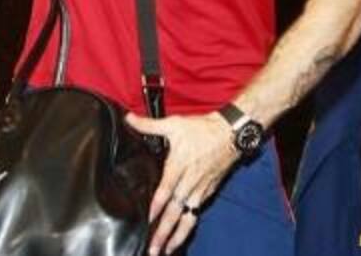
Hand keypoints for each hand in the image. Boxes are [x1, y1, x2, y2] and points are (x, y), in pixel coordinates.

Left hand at [126, 111, 239, 255]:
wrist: (232, 132)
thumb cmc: (203, 128)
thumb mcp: (174, 123)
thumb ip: (149, 125)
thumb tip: (128, 119)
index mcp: (180, 166)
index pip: (166, 191)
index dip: (157, 206)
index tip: (148, 220)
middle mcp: (190, 181)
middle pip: (176, 211)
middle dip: (164, 232)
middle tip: (153, 249)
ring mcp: (201, 189)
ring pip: (188, 217)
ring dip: (177, 235)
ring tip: (166, 250)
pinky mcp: (209, 191)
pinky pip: (197, 212)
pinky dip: (189, 225)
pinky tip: (181, 235)